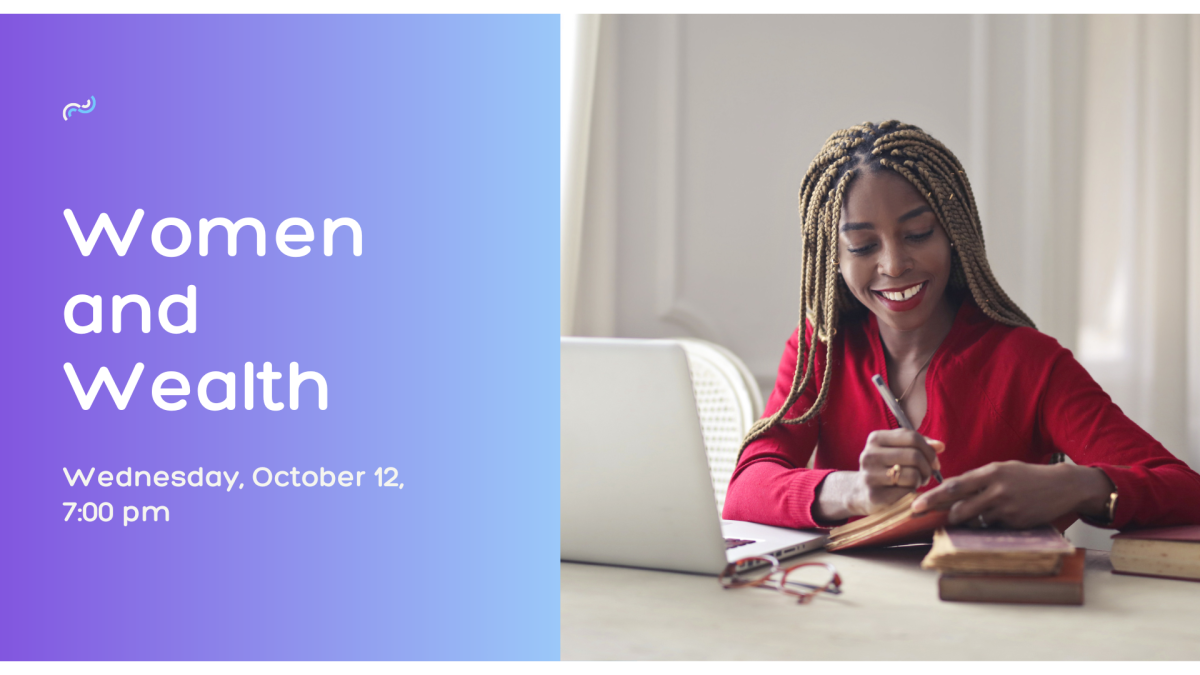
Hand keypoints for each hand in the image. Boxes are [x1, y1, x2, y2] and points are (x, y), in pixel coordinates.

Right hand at [851, 429, 942, 513]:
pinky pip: (907, 492)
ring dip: (920, 481)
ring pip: (913, 475)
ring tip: (916, 483)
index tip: (933, 461)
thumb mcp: (898, 450)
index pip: (912, 437)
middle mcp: (869, 455)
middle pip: (914, 456)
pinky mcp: (874, 495)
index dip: (929, 449)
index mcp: (875, 438)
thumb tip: (940, 446)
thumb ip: (920, 445)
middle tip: (927, 474)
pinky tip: (907, 492)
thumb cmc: (886, 467)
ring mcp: (870, 475)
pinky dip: (912, 493)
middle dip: (928, 467)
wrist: (860, 491)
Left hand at [911, 461, 1113, 528]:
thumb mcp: (1001, 469)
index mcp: (990, 473)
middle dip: (946, 516)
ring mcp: (1007, 509)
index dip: (933, 497)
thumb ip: (977, 479)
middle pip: (959, 509)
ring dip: (967, 521)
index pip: (954, 486)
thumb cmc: (1027, 476)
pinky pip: (992, 528)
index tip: (916, 506)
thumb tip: (950, 490)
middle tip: (940, 517)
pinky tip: (1001, 516)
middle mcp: (997, 491)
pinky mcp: (1016, 524)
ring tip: (974, 514)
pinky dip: (989, 525)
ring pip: (974, 521)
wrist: (1062, 486)